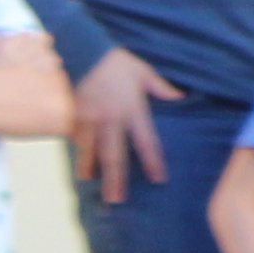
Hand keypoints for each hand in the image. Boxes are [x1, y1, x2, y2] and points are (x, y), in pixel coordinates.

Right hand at [74, 45, 172, 199]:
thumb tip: (180, 98)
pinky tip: (79, 163)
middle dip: (116, 179)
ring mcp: (89, 120)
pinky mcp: (72, 117)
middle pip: (114, 155)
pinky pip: (76, 139)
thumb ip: (161, 88)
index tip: (158, 179)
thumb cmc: (117, 63)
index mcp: (132, 111)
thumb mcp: (143, 73)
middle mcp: (110, 120)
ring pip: (90, 151)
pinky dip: (78, 151)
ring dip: (90, 169)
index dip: (153, 161)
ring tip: (91, 184)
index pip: (146, 142)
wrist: (83, 52)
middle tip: (117, 199)